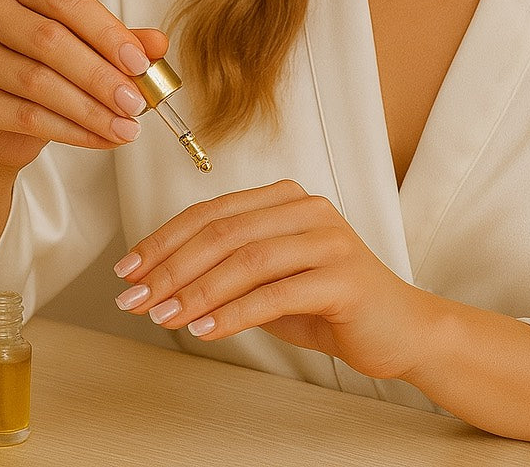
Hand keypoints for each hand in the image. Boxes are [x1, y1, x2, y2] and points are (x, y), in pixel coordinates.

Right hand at [0, 0, 167, 170]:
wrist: (5, 115)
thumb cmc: (48, 64)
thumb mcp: (88, 44)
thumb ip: (121, 40)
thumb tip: (158, 43)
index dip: (105, 30)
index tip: (140, 62)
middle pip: (48, 39)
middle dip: (100, 75)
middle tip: (136, 102)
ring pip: (36, 82)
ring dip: (90, 109)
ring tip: (126, 127)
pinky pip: (23, 117)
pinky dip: (70, 131)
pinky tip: (100, 138)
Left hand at [112, 180, 428, 379]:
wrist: (402, 330)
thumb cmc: (332, 305)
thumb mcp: (270, 282)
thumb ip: (226, 273)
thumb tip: (159, 284)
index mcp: (285, 199)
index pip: (210, 212)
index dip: (163, 240)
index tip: (127, 270)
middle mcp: (307, 210)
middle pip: (222, 232)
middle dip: (169, 267)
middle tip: (134, 298)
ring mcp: (328, 240)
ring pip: (245, 260)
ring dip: (195, 291)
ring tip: (162, 317)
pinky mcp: (342, 278)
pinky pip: (274, 295)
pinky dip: (232, 314)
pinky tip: (203, 329)